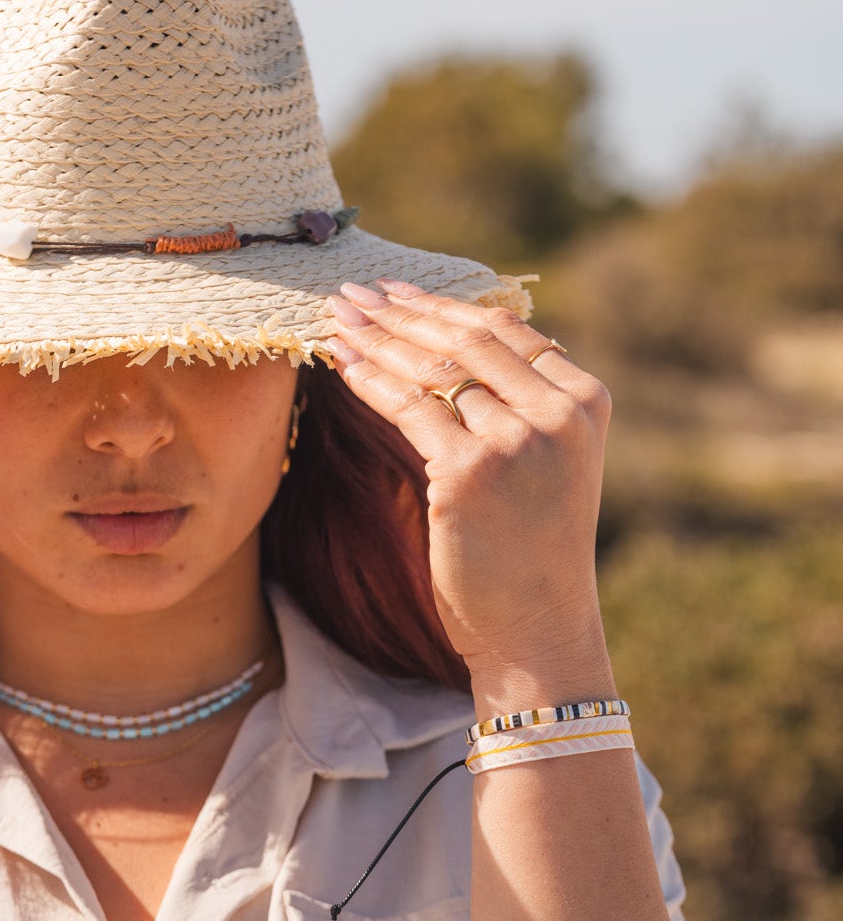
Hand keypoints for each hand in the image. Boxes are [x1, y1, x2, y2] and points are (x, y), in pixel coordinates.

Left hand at [326, 279, 613, 705]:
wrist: (537, 629)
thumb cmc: (531, 553)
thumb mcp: (547, 465)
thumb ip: (519, 405)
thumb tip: (455, 344)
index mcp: (586, 400)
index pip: (505, 331)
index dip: (443, 305)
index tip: (397, 291)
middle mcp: (558, 413)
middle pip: (466, 339)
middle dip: (401, 312)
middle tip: (353, 293)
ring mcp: (516, 441)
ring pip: (433, 368)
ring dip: (376, 339)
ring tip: (336, 319)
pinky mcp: (470, 473)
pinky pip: (409, 408)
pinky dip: (368, 382)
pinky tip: (338, 364)